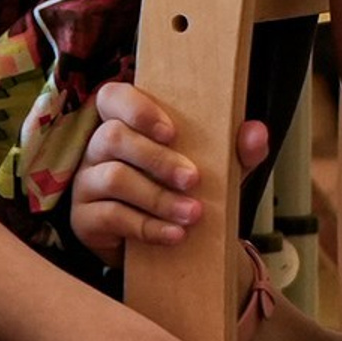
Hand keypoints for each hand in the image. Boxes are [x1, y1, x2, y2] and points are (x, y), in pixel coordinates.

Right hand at [71, 81, 270, 266]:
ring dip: (158, 197)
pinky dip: (148, 226)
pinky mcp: (85, 218)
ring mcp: (87, 183)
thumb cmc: (185, 192)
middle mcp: (99, 148)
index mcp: (127, 124)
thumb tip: (256, 131)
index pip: (112, 97)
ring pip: (113, 178)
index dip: (137, 108)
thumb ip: (237, 150)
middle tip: (193, 179)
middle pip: (113, 137)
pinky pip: (110, 216)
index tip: (171, 131)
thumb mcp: (217, 170)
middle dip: (158, 159)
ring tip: (192, 214)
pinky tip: (174, 234)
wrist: (171, 243)